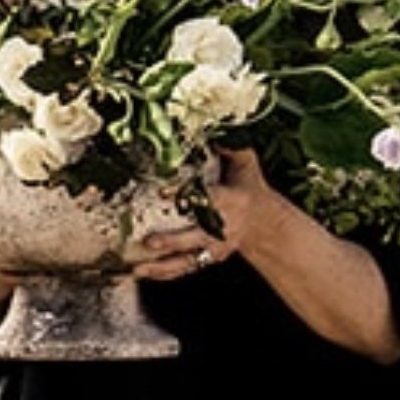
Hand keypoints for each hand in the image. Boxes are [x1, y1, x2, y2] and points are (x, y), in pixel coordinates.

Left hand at [131, 148, 287, 281]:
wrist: (261, 222)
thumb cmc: (247, 187)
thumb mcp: (246, 164)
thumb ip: (231, 146)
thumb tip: (211, 126)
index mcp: (232, 200)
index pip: (207, 198)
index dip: (186, 195)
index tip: (163, 192)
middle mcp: (223, 228)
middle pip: (196, 236)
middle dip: (173, 241)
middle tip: (149, 241)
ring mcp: (214, 247)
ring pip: (188, 259)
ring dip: (162, 265)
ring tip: (138, 267)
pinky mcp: (207, 259)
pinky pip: (184, 269)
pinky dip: (163, 273)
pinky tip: (141, 272)